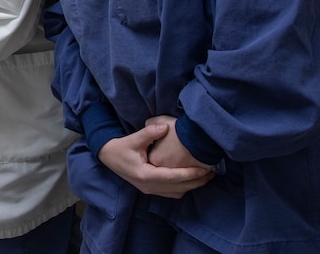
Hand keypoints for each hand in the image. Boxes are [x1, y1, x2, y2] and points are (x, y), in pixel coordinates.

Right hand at [97, 123, 213, 198]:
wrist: (107, 157)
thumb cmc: (119, 148)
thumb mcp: (132, 139)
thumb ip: (149, 133)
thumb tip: (165, 127)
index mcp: (145, 175)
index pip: (172, 177)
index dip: (190, 174)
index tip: (204, 169)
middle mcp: (149, 186)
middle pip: (178, 188)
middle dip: (196, 182)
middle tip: (212, 173)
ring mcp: (149, 190)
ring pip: (176, 192)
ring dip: (191, 186)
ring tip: (205, 177)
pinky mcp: (150, 189)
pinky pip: (171, 193)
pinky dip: (183, 188)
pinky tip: (190, 180)